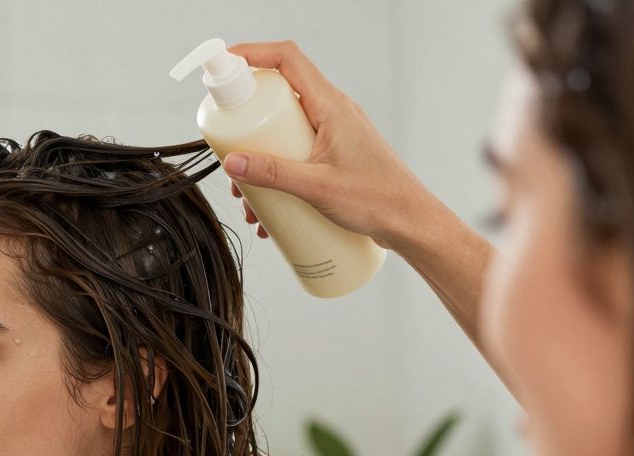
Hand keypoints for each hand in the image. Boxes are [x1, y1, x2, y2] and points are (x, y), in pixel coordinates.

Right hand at [223, 40, 445, 253]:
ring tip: (248, 198)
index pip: (287, 59)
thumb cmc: (377, 201)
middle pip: (277, 97)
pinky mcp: (333, 154)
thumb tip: (232, 162)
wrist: (410, 223)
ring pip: (283, 131)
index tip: (223, 65)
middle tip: (228, 150)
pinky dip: (276, 173)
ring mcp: (333, 132)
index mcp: (330, 105)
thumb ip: (273, 174)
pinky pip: (295, 152)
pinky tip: (268, 210)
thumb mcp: (316, 188)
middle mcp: (332, 111)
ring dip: (259, 159)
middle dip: (246, 125)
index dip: (252, 53)